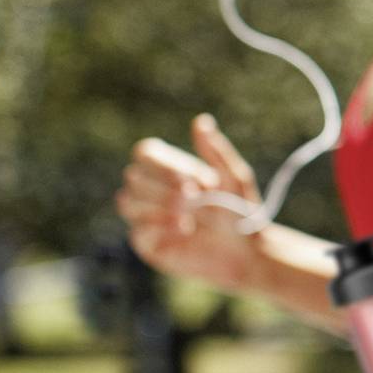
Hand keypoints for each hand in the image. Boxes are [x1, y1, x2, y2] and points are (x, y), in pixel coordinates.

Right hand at [115, 113, 261, 289]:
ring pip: (126, 201)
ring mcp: (147, 217)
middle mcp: (154, 191)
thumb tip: (201, 120)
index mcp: (172, 170)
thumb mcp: (234, 178)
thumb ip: (216, 151)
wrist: (246, 252)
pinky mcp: (147, 243)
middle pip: (133, 176)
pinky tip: (185, 230)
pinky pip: (137, 230)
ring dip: (159, 205)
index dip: (162, 165)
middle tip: (195, 199)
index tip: (193, 180)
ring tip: (189, 216)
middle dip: (164, 187)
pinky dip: (160, 226)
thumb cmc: (242, 212)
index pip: (144, 153)